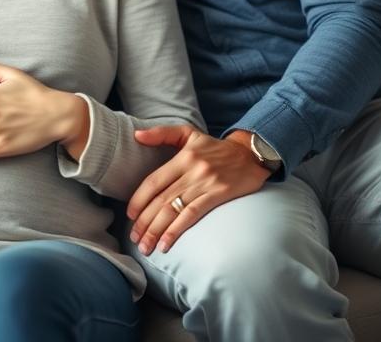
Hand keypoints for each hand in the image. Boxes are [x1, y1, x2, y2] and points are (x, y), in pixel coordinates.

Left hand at [127, 127, 270, 254]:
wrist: (251, 154)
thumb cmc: (215, 146)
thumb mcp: (188, 133)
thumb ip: (161, 133)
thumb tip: (136, 135)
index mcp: (182, 157)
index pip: (154, 181)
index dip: (139, 199)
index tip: (129, 215)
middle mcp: (192, 171)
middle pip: (161, 200)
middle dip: (145, 221)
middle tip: (134, 238)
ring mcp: (206, 184)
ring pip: (174, 210)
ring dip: (157, 230)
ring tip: (146, 246)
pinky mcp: (219, 195)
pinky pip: (193, 215)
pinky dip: (177, 230)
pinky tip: (166, 243)